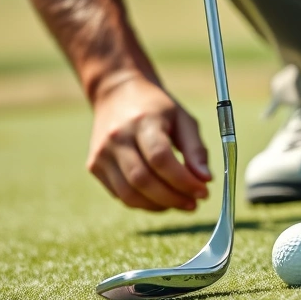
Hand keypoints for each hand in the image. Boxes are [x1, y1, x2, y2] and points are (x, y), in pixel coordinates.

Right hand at [86, 74, 211, 211]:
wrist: (117, 93)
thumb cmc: (156, 108)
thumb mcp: (183, 119)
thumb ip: (196, 149)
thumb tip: (206, 180)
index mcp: (142, 120)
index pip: (160, 158)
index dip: (183, 181)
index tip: (203, 192)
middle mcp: (117, 137)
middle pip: (143, 180)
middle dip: (173, 198)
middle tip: (193, 204)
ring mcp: (102, 153)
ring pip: (130, 194)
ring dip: (159, 205)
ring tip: (180, 203)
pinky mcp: (94, 166)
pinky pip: (121, 195)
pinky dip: (144, 203)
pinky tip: (161, 198)